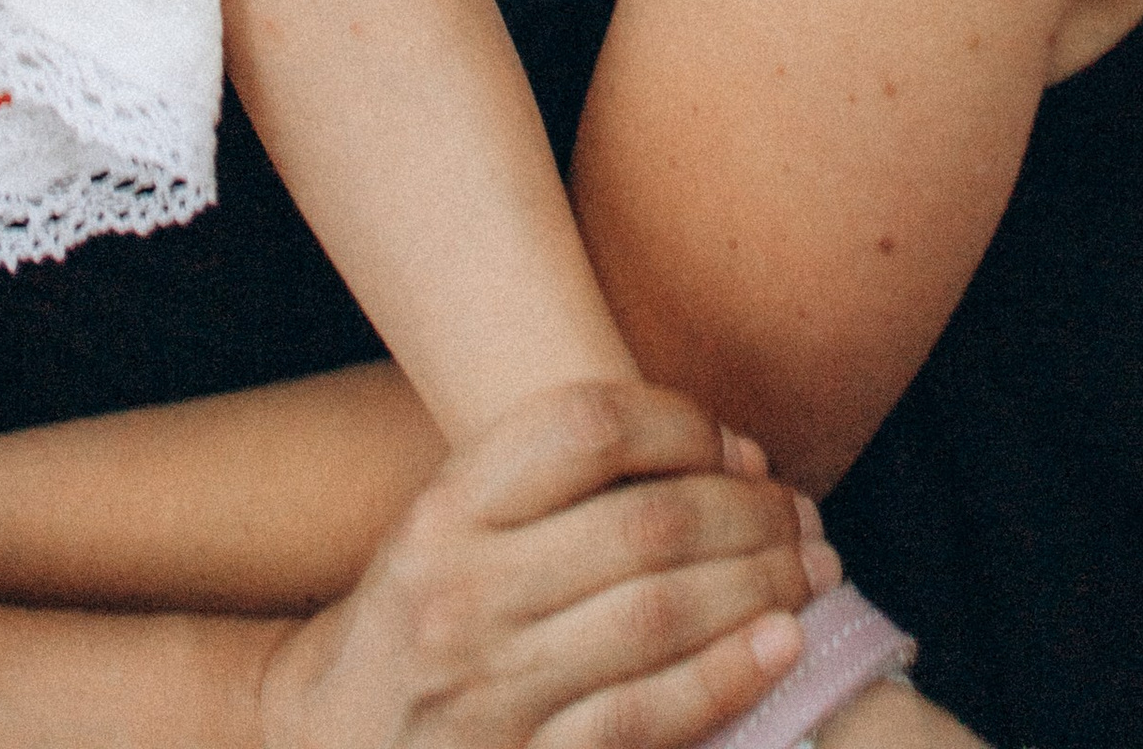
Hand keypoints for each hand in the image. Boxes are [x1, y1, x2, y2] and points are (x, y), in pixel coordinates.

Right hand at [269, 381, 833, 748]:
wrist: (328, 747)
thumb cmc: (423, 623)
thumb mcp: (452, 528)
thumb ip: (555, 485)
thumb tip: (728, 456)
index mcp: (444, 512)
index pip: (586, 426)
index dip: (685, 425)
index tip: (741, 450)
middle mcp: (458, 596)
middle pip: (643, 523)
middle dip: (749, 514)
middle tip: (804, 518)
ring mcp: (484, 693)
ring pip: (657, 615)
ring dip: (759, 586)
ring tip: (813, 572)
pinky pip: (643, 720)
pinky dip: (726, 678)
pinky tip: (779, 648)